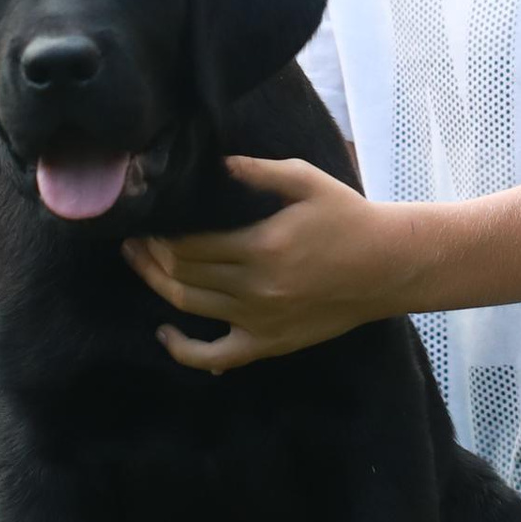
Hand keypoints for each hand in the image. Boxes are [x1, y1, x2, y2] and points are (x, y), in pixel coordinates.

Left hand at [122, 156, 406, 373]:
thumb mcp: (306, 180)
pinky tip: (164, 333)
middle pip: (182, 275)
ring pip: (189, 307)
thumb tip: (216, 164)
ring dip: (155, 286)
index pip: (189, 246)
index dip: (159, 235)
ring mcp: (260, 320)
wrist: (388, 266)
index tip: (146, 220)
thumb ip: (258, 170)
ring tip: (138, 263)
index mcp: (263, 246)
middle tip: (132, 238)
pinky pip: (217, 357)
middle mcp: (256, 288)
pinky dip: (184, 352)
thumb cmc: (347, 217)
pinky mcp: (269, 343)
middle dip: (149, 256)